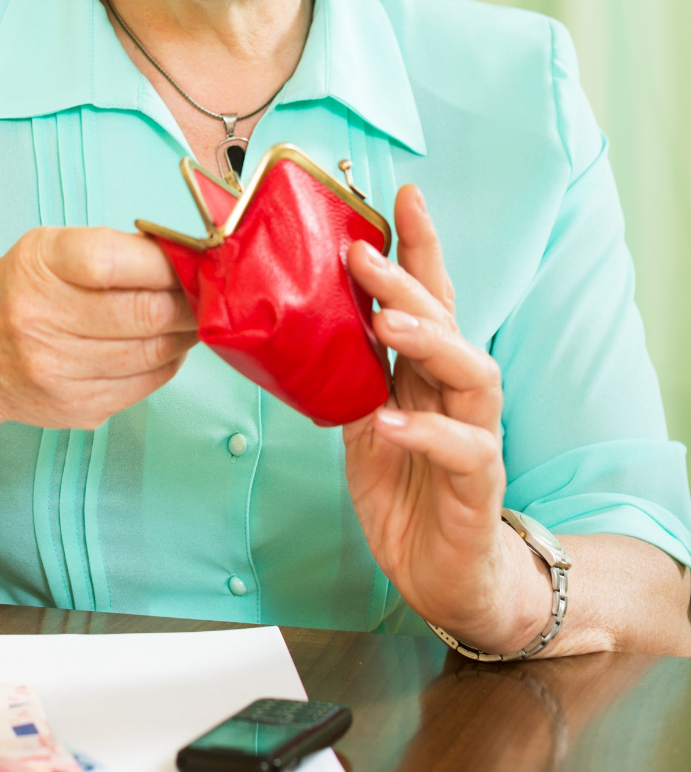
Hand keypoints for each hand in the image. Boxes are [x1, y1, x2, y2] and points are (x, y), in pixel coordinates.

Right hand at [0, 226, 197, 429]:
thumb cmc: (17, 292)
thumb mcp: (49, 249)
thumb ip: (114, 249)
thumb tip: (185, 260)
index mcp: (40, 267)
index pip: (117, 262)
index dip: (168, 263)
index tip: (192, 261)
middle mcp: (42, 321)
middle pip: (147, 314)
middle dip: (191, 303)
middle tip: (208, 294)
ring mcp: (58, 372)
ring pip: (155, 353)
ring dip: (186, 334)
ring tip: (190, 318)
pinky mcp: (76, 409)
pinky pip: (146, 385)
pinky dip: (166, 363)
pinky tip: (162, 346)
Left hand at [344, 185, 550, 652]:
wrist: (441, 576)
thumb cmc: (404, 491)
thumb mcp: (361, 422)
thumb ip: (345, 375)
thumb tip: (295, 322)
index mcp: (425, 372)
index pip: (428, 296)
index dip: (419, 247)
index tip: (402, 195)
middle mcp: (456, 392)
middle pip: (446, 320)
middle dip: (407, 280)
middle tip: (363, 252)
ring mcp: (474, 434)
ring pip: (472, 370)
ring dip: (428, 340)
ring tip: (386, 322)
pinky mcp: (477, 485)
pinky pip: (464, 448)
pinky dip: (428, 431)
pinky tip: (392, 420)